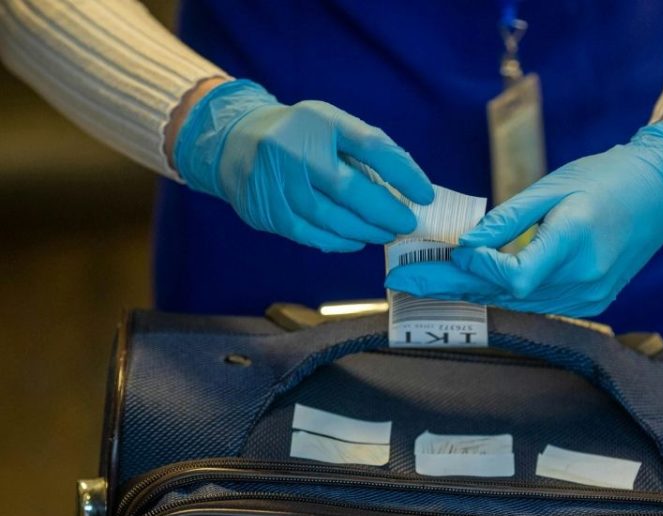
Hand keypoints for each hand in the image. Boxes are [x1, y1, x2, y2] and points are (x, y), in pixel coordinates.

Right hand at [173, 79, 432, 251]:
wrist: (233, 141)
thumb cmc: (300, 136)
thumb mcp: (332, 126)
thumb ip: (368, 151)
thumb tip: (411, 188)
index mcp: (319, 121)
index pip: (369, 145)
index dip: (402, 172)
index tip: (425, 195)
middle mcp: (293, 149)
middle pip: (348, 188)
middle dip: (385, 212)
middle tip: (407, 223)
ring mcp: (275, 182)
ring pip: (329, 217)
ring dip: (365, 231)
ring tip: (385, 233)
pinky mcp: (266, 210)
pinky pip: (309, 234)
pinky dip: (338, 241)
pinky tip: (356, 240)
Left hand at [385, 120, 662, 315]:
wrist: (659, 196)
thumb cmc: (605, 179)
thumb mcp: (552, 188)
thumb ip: (508, 221)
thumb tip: (464, 246)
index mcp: (574, 243)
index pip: (514, 277)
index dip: (477, 270)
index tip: (449, 253)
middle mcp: (583, 279)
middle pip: (505, 295)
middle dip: (451, 286)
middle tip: (402, 281)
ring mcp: (588, 297)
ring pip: (516, 303)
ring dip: (472, 291)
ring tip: (426, 281)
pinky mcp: (589, 302)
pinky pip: (535, 303)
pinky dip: (502, 292)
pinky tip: (471, 283)